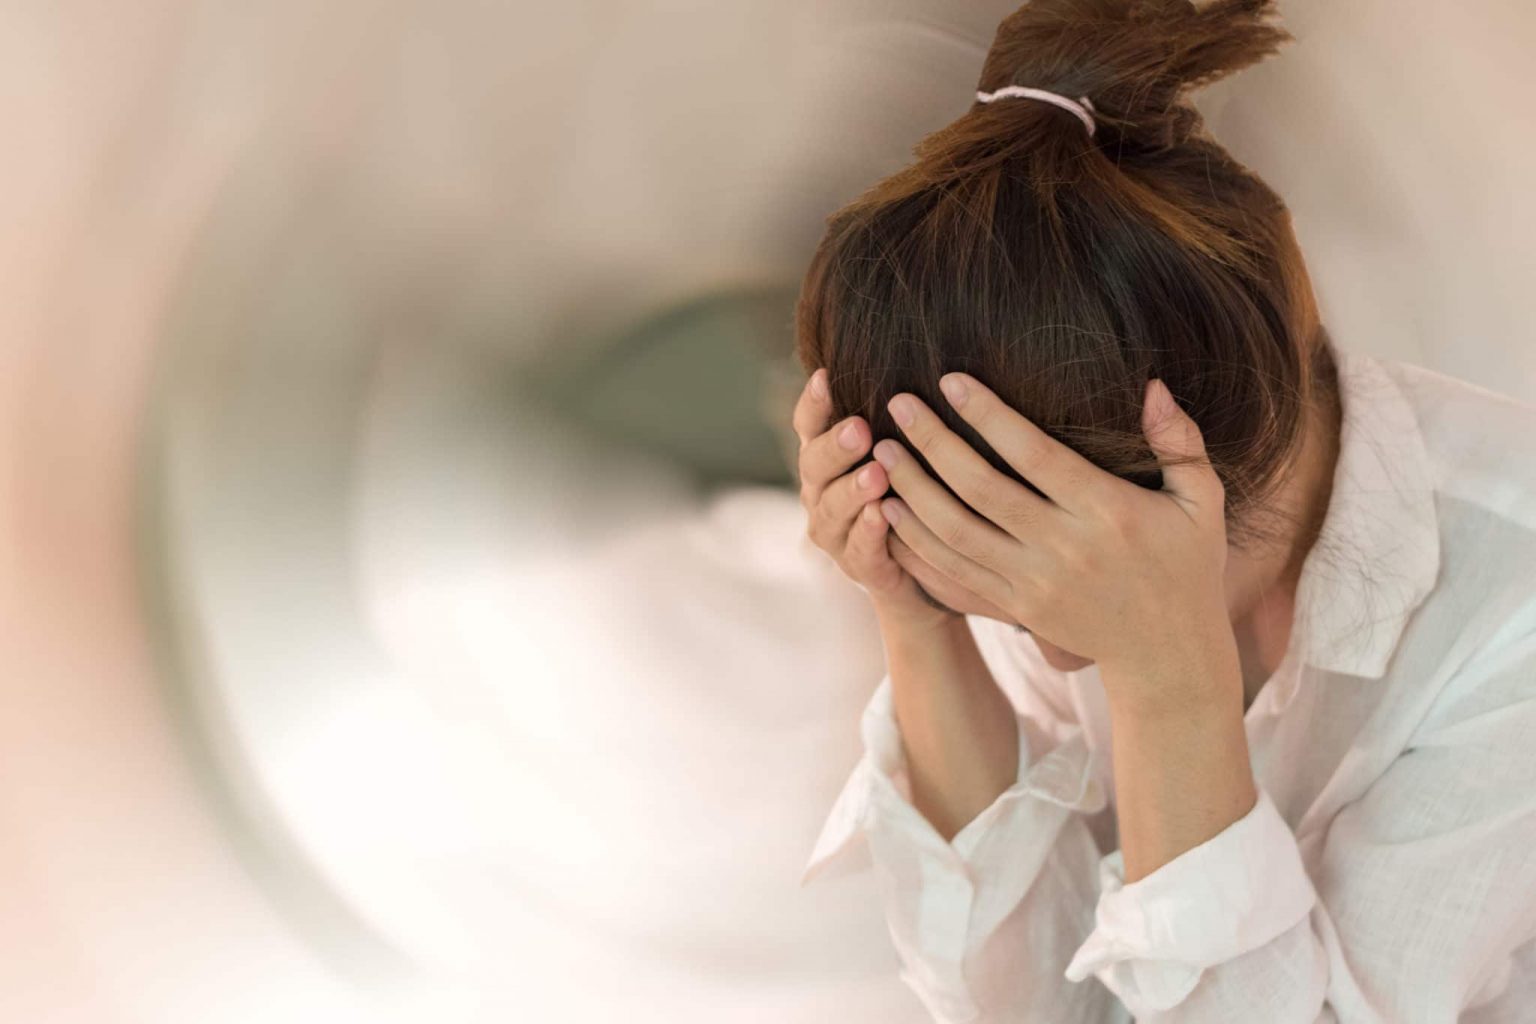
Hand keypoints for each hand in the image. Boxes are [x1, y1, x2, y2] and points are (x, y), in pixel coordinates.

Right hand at [792, 368, 1009, 632]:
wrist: (927, 578)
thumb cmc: (919, 497)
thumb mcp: (910, 453)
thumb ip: (904, 418)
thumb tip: (933, 362)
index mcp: (829, 459)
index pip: (809, 425)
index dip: (813, 403)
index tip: (826, 375)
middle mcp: (823, 494)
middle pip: (814, 465)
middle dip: (835, 447)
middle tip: (859, 428)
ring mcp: (838, 535)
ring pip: (832, 510)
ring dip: (852, 490)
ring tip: (876, 473)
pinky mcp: (862, 570)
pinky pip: (860, 551)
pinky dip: (868, 533)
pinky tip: (881, 516)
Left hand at [873, 373, 1233, 693]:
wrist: (1167, 655)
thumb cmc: (1185, 566)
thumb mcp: (1200, 502)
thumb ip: (1178, 440)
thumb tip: (1152, 384)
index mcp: (1106, 511)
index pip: (1034, 453)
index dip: (988, 415)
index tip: (949, 379)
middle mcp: (1063, 547)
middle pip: (980, 489)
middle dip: (932, 443)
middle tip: (897, 404)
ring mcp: (1033, 582)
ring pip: (955, 532)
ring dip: (912, 489)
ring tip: (880, 450)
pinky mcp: (1015, 607)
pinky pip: (952, 573)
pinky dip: (916, 541)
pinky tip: (888, 510)